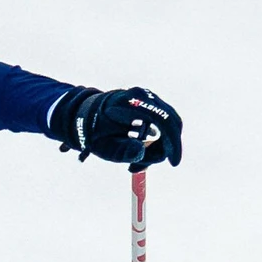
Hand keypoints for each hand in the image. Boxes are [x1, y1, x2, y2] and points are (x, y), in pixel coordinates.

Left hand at [54, 87, 181, 169]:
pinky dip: (158, 139)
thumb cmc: (95, 132)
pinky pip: (164, 123)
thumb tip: (141, 151)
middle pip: (170, 122)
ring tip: (136, 160)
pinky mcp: (151, 103)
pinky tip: (141, 149)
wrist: (87, 114)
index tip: (173, 163)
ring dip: (160, 146)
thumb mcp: (104, 147)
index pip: (162, 120)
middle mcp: (142, 96)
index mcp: (130, 103)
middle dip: (164, 148)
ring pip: (169, 124)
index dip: (172, 142)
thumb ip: (122, 150)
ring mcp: (148, 97)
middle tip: (142, 165)